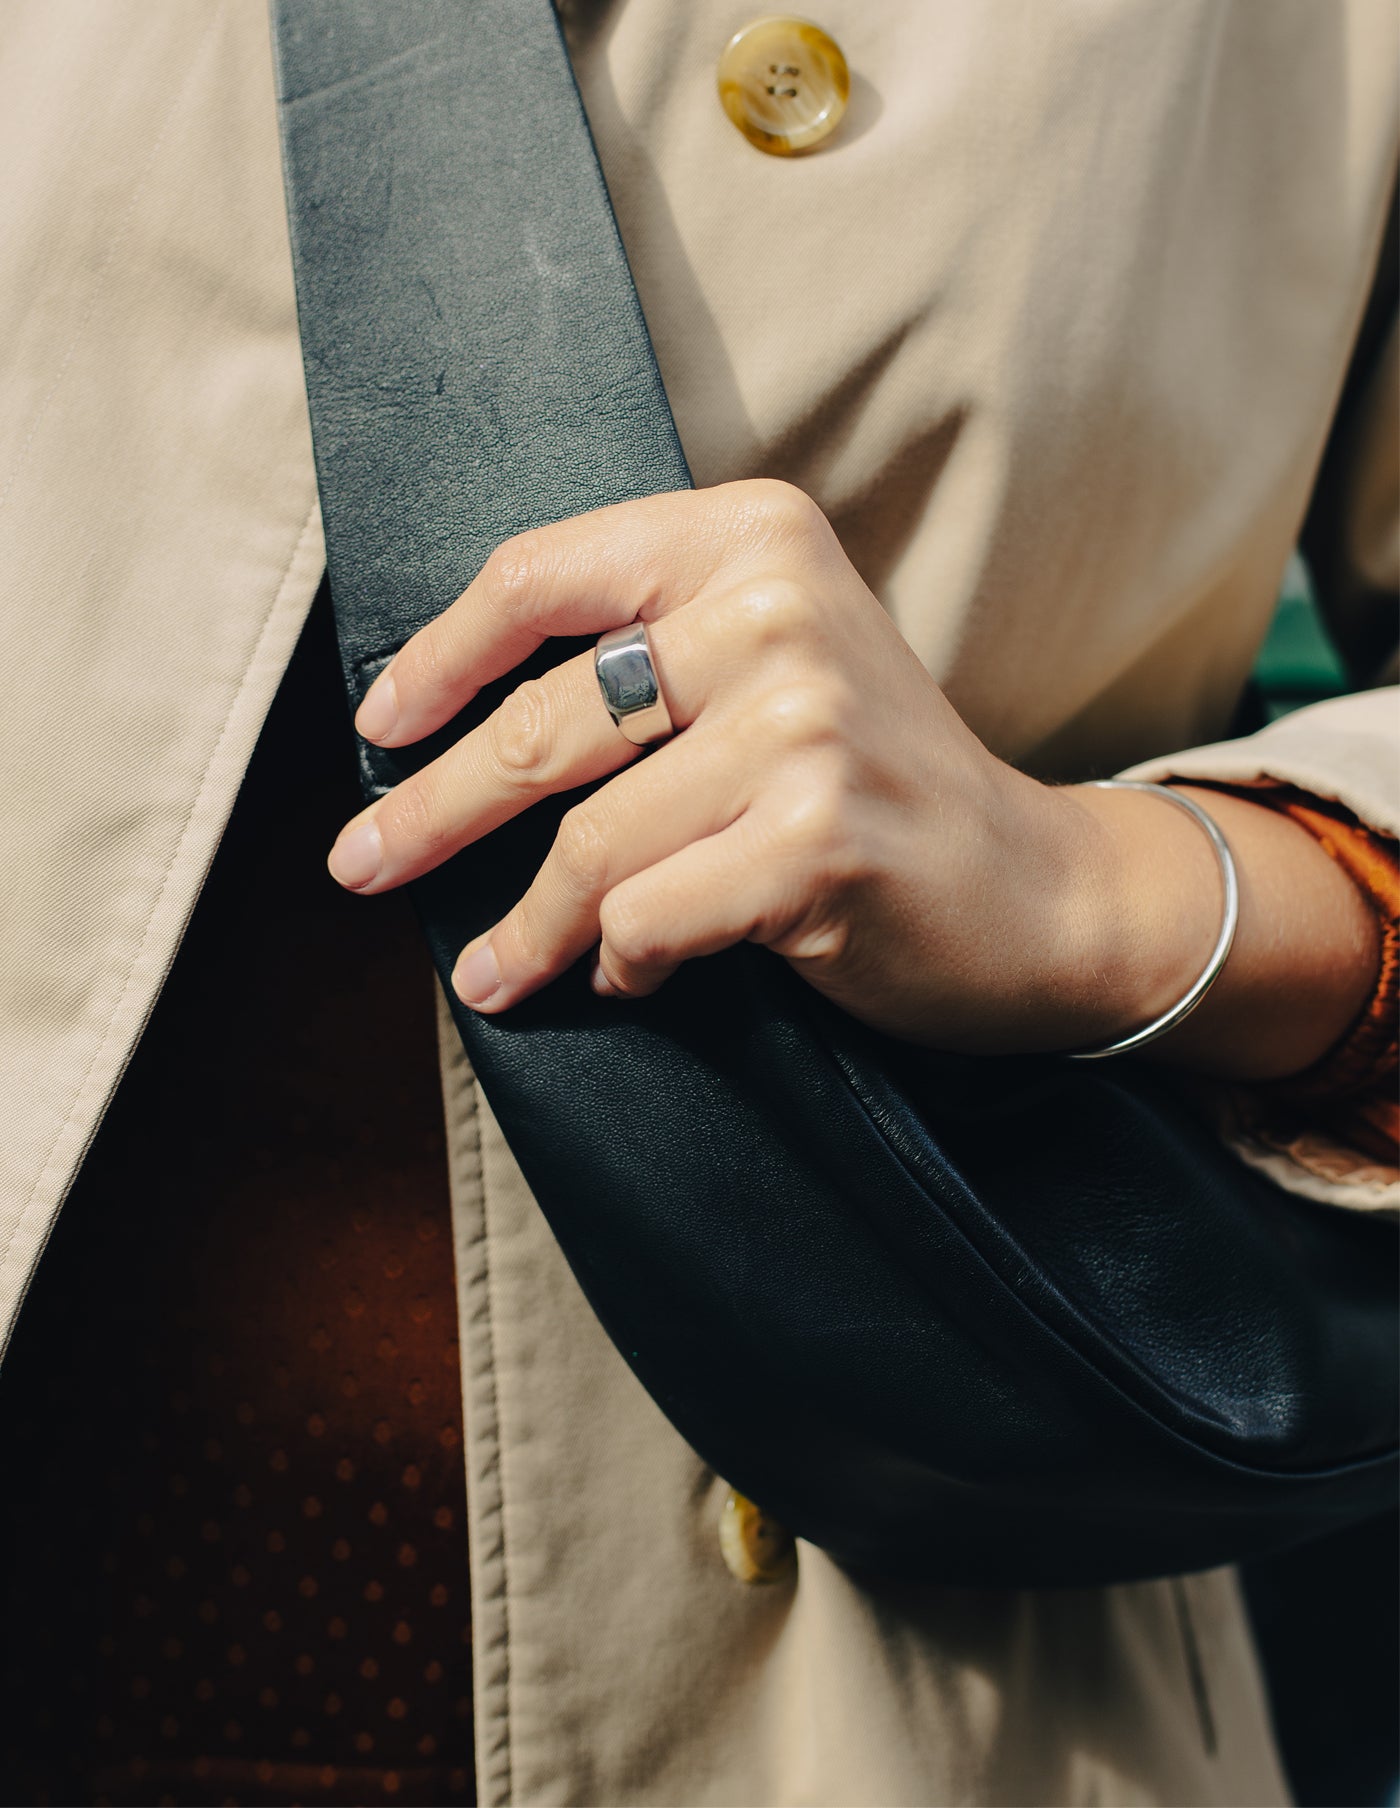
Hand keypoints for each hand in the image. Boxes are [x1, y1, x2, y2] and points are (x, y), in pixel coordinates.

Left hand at [327, 481, 1378, 1071]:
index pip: (544, 577)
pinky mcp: (817, 837)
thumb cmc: (870, 785)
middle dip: (432, 808)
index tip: (378, 728)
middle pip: (545, 719)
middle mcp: (777, 611)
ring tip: (490, 973)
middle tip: (363, 864)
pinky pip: (647, 915)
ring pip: (589, 843)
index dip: (440, 659)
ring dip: (522, 926)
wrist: (1032, 888)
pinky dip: (620, 961)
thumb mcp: (766, 671)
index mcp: (749, 539)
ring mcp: (803, 724)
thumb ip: (644, 661)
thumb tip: (443, 733)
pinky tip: (628, 976)